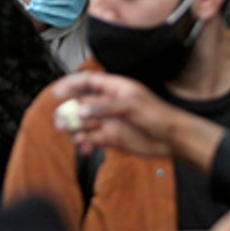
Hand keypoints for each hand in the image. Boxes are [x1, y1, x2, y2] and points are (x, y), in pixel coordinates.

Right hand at [51, 73, 176, 157]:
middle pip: (81, 104)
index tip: (57, 93)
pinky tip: (85, 149)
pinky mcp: (111, 138)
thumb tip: (81, 109)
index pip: (88, 82)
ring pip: (84, 123)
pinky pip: (92, 140)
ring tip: (75, 138)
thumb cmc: (158, 116)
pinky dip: (85, 144)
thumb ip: (105, 107)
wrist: (173, 139)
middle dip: (69, 113)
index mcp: (114, 88)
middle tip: (60, 123)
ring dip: (75, 130)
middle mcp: (108, 104)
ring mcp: (109, 121)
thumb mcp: (132, 106)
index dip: (71, 85)